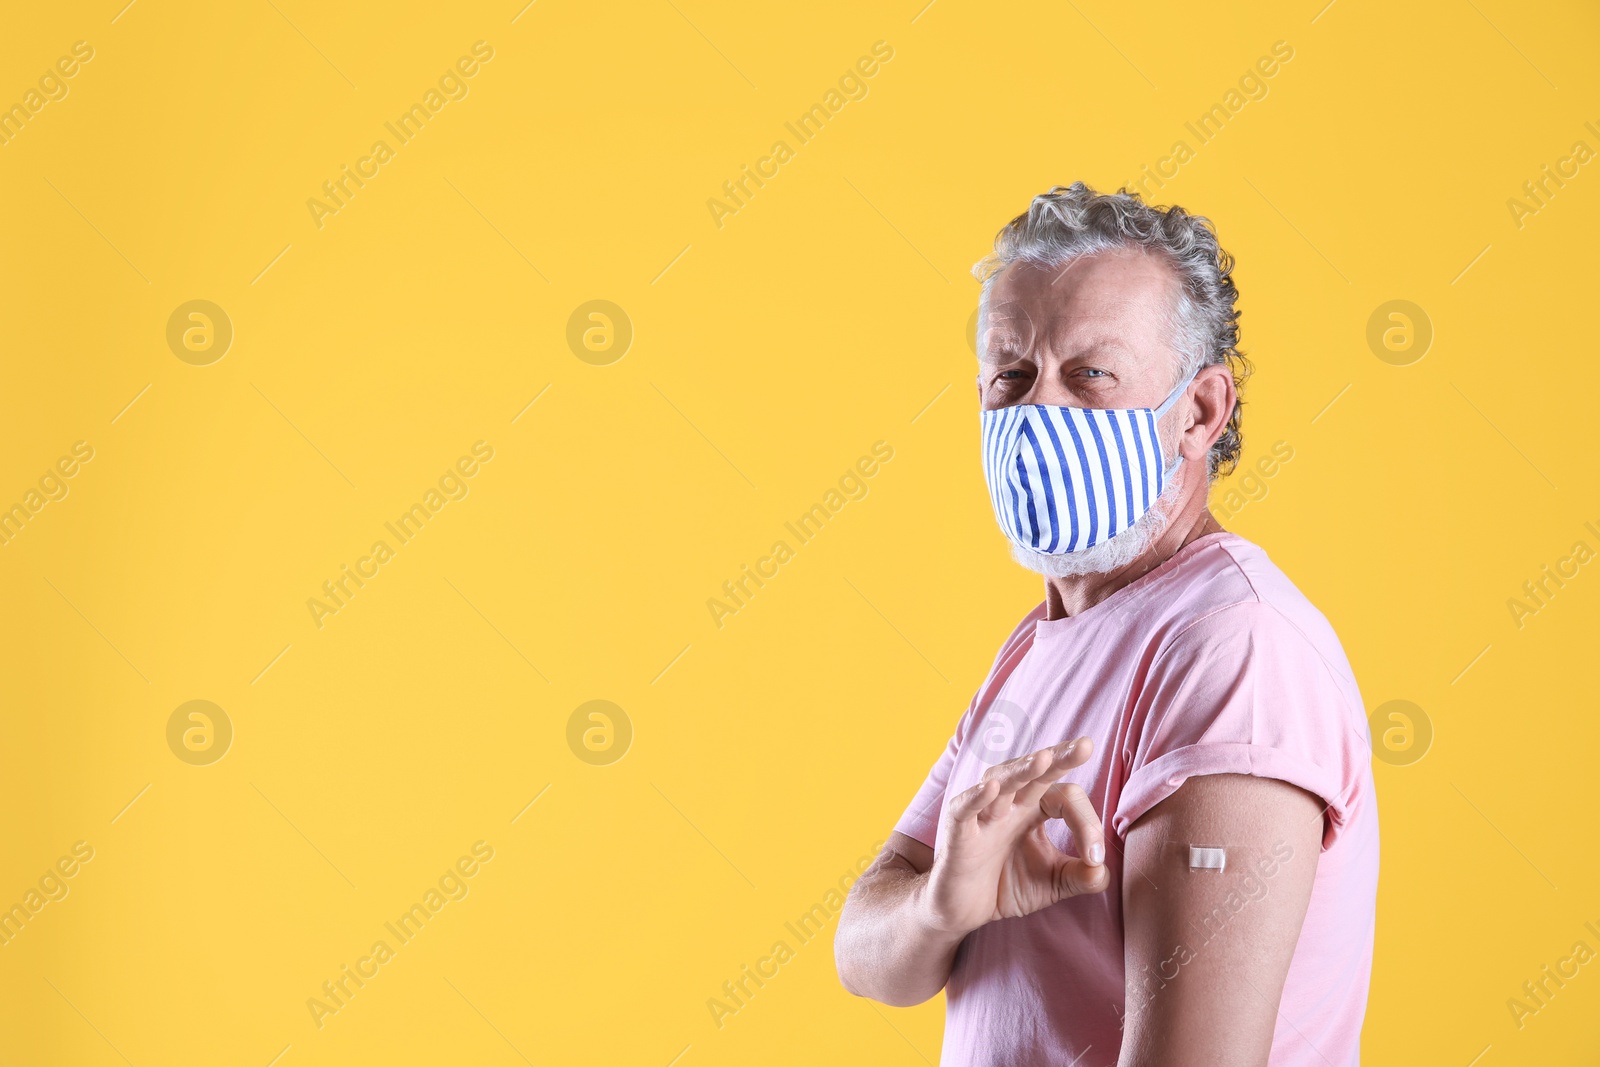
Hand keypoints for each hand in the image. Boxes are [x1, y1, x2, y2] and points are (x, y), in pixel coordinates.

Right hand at [922, 737, 1109, 935]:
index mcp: (1034, 808)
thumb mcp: (1052, 884)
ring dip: (1021, 770)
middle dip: (1060, 757)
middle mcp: (1010, 803)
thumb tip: (1103, 870)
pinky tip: (991, 788)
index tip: (1094, 858)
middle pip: (1035, 771)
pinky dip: (975, 797)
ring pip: (1001, 782)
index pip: (1066, 798)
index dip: (1086, 823)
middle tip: (1086, 745)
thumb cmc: (1005, 884)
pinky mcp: (958, 833)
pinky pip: (965, 809)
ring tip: (1044, 759)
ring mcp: (982, 815)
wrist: (963, 909)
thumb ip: (1081, 876)